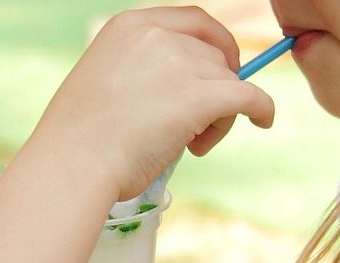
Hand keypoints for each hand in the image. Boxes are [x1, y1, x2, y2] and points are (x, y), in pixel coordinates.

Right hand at [35, 6, 275, 199]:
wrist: (74, 162)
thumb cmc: (82, 138)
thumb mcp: (106, 80)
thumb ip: (141, 70)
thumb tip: (180, 89)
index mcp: (132, 24)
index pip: (194, 22)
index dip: (215, 46)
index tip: (220, 70)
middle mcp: (159, 35)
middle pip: (214, 54)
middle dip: (215, 88)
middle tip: (198, 126)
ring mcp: (181, 63)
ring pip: (229, 82)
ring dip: (221, 115)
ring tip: (192, 145)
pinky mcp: (201, 97)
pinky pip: (249, 96)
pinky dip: (262, 108)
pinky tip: (264, 120)